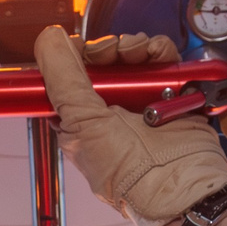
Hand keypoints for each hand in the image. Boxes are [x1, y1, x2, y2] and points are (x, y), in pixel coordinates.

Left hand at [34, 26, 226, 225]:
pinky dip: (160, 52)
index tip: (81, 50)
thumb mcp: (82, 123)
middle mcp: (110, 109)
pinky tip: (157, 58)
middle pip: (102, 60)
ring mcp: (142, 100)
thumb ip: (61, 78)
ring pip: (132, 55)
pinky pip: (162, 60)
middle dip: (106, 49)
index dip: (75, 56)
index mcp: (82, 120)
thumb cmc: (128, 173)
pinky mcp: (172, 93)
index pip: (70, 74)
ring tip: (137, 56)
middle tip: (111, 54)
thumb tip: (47, 39)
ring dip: (133, 47)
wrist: (180, 186)